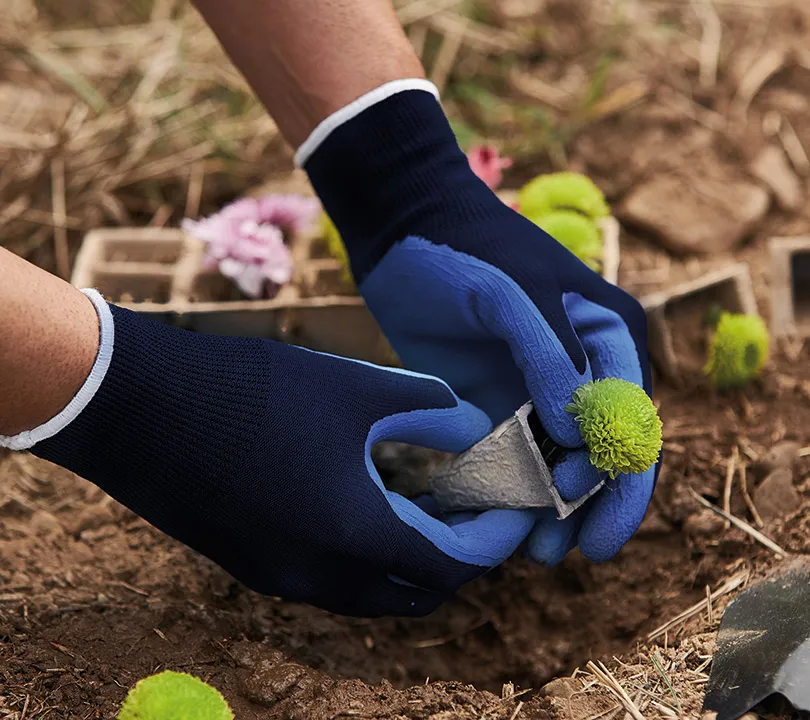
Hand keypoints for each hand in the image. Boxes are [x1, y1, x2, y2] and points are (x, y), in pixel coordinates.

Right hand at [29, 295, 533, 615]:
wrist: (140, 406)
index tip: (512, 503)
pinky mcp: (253, 567)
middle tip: (474, 508)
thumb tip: (477, 428)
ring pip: (373, 593)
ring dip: (411, 558)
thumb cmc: (255, 390)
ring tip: (427, 503)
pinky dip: (368, 556)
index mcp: (354, 536)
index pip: (454, 564)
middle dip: (458, 557)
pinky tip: (368, 502)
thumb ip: (431, 412)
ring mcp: (282, 579)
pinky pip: (333, 581)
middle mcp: (320, 578)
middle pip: (417, 593)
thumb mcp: (357, 389)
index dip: (494, 536)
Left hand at [302, 83, 658, 564]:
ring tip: (528, 550)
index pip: (630, 421)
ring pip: (557, 464)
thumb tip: (581, 433)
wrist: (403, 230)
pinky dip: (509, 488)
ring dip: (548, 508)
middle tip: (552, 552)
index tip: (580, 517)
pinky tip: (495, 516)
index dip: (615, 480)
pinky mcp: (496, 398)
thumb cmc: (463, 248)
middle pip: (601, 454)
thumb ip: (552, 355)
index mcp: (610, 335)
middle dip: (585, 507)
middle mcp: (583, 367)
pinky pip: (512, 454)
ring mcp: (538, 386)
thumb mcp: (512, 293)